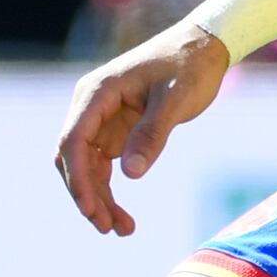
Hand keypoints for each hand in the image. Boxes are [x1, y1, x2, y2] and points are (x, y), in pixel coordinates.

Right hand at [52, 27, 230, 236]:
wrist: (203, 46)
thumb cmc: (190, 66)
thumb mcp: (176, 99)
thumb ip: (153, 134)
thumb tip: (130, 175)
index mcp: (97, 92)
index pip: (73, 142)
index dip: (78, 179)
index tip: (91, 210)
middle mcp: (91, 106)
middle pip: (73, 159)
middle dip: (87, 195)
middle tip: (108, 228)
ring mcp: (101, 119)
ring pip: (86, 168)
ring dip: (98, 199)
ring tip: (121, 230)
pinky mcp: (115, 130)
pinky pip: (103, 167)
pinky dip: (109, 191)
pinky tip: (123, 216)